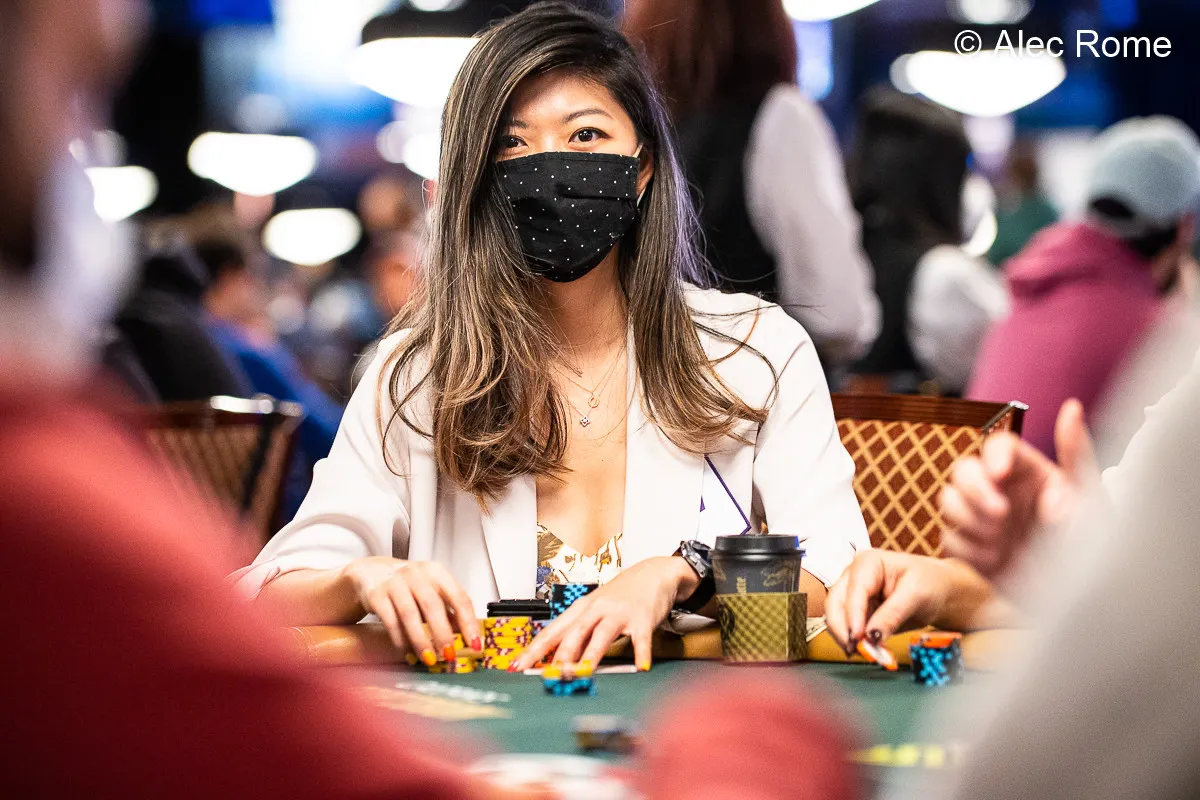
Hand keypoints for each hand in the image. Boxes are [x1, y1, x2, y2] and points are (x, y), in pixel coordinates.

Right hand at [340, 557, 481, 664]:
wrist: (371, 572)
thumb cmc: (407, 585)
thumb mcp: (430, 591)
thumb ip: (448, 611)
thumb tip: (466, 638)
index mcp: (436, 572)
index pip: (459, 597)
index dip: (468, 622)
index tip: (474, 643)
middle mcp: (416, 574)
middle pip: (433, 605)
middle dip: (443, 633)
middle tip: (450, 654)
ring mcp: (394, 583)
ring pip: (410, 615)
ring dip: (421, 640)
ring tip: (429, 659)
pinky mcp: (376, 595)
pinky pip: (390, 620)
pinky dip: (400, 640)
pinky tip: (407, 652)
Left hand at [511, 557, 696, 671]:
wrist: (652, 573)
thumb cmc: (620, 595)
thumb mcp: (595, 609)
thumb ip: (579, 634)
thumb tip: (558, 662)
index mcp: (581, 609)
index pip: (553, 631)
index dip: (535, 649)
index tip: (518, 666)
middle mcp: (597, 609)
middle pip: (574, 633)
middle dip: (562, 654)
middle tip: (552, 674)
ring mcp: (619, 613)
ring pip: (601, 634)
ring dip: (592, 654)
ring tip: (584, 672)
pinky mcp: (642, 619)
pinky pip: (640, 639)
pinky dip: (641, 654)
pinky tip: (640, 667)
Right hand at [825, 550, 997, 653]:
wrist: (938, 592)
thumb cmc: (930, 583)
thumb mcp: (915, 596)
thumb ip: (892, 615)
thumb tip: (871, 636)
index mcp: (867, 563)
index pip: (853, 590)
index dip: (852, 615)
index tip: (858, 637)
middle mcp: (853, 577)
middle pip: (835, 603)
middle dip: (842, 628)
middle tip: (855, 649)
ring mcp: (853, 595)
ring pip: (836, 617)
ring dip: (845, 636)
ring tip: (863, 653)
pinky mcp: (857, 612)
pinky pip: (847, 627)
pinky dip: (853, 640)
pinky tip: (864, 650)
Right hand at [940, 399, 1095, 579]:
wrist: (1083, 602)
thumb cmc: (1096, 548)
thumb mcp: (1092, 497)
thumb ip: (1076, 451)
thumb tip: (1072, 408)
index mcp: (1030, 473)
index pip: (998, 445)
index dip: (993, 455)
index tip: (1001, 474)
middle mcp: (1003, 492)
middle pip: (963, 471)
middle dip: (975, 492)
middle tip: (1001, 517)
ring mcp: (984, 521)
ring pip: (948, 501)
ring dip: (969, 521)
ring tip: (1000, 543)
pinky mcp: (972, 549)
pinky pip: (949, 539)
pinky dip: (967, 549)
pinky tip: (995, 561)